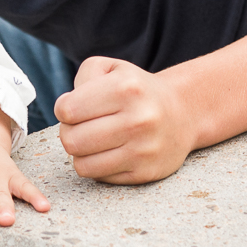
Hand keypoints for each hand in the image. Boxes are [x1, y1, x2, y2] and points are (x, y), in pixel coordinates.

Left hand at [55, 57, 191, 183]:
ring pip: (82, 164)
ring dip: (80, 153)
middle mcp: (138, 119)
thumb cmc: (135, 89)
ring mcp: (144, 149)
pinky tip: (110, 152)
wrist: (182, 113)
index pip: (67, 110)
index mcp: (126, 88)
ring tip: (92, 140)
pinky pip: (100, 177)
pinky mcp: (146, 172)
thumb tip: (66, 108)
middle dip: (68, 132)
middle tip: (81, 126)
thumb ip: (84, 77)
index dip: (63, 109)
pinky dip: (97, 166)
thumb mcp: (111, 68)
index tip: (74, 107)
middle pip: (71, 140)